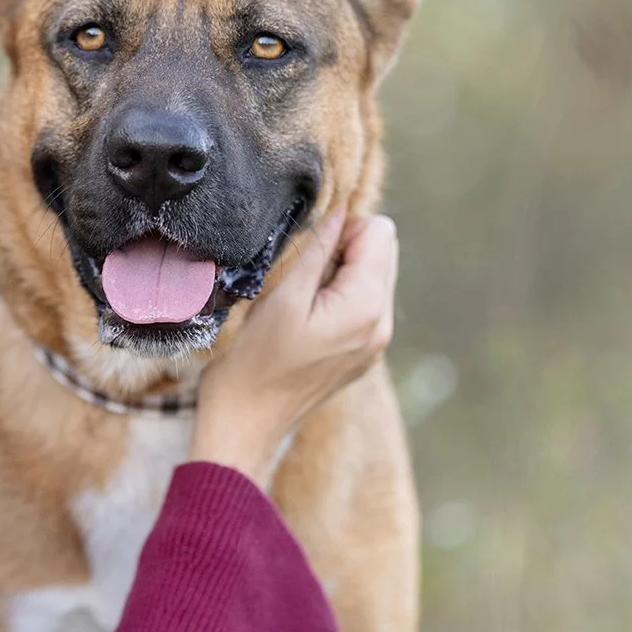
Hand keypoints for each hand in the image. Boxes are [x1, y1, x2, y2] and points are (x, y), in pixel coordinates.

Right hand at [189, 211, 399, 486]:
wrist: (246, 423)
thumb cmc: (254, 361)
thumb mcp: (282, 297)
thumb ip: (317, 249)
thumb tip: (341, 208)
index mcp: (366, 307)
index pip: (381, 233)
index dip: (343, 228)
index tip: (307, 250)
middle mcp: (382, 325)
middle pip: (384, 251)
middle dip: (347, 247)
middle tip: (304, 272)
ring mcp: (375, 343)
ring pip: (376, 275)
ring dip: (343, 271)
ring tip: (303, 295)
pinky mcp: (363, 354)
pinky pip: (366, 303)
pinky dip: (342, 294)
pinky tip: (308, 314)